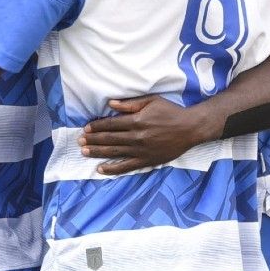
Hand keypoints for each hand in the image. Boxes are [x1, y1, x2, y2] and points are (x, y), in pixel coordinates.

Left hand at [79, 96, 214, 174]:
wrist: (190, 129)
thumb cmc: (171, 112)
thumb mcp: (152, 101)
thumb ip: (130, 104)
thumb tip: (111, 103)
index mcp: (136, 121)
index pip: (111, 124)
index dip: (96, 127)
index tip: (86, 129)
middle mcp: (136, 137)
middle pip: (109, 139)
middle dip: (92, 140)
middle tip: (79, 141)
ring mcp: (140, 151)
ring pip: (114, 152)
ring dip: (97, 152)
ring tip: (84, 152)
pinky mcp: (146, 161)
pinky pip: (126, 167)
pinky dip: (112, 169)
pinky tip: (101, 169)